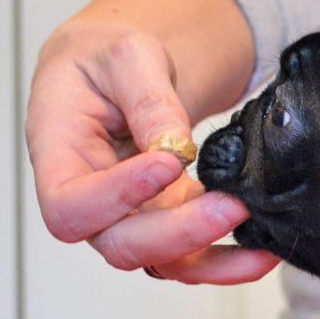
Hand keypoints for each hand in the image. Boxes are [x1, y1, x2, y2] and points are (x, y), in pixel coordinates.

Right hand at [27, 18, 277, 284]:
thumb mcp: (126, 55)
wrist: (123, 68)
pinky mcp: (167, 223)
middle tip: (231, 206)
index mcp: (57, 152)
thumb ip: (149, 101)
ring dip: (212, 259)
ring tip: (260, 246)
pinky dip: (228, 264)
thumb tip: (178, 149)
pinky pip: (192, 258)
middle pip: (120, 244)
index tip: (166, 165)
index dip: (114, 198)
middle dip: (179, 233)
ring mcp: (129, 217)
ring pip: (162, 261)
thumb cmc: (106, 57)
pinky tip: (262, 254)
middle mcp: (89, 198)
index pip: (69, 204)